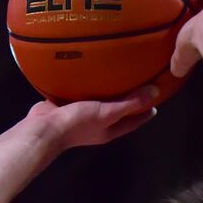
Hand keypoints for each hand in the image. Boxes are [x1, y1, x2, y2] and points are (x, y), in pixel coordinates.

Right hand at [27, 87, 157, 150]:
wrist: (46, 127)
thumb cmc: (79, 122)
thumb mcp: (108, 112)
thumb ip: (130, 103)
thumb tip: (156, 91)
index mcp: (110, 130)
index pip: (133, 121)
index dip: (145, 112)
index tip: (157, 100)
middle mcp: (98, 125)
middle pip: (118, 112)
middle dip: (128, 101)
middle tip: (139, 83)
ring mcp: (82, 116)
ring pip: (100, 103)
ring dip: (107, 92)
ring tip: (116, 74)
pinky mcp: (68, 106)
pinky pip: (82, 94)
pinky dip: (88, 86)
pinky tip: (90, 73)